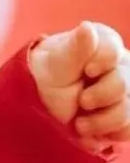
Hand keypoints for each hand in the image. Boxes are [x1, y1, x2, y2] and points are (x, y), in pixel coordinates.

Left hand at [28, 21, 129, 150]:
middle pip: (124, 84)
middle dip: (100, 96)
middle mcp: (120, 67)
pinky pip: (128, 129)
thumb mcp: (56, 64)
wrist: (42, 106)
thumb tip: (87, 28)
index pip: (114, 51)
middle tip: (81, 101)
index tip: (88, 71)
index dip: (102, 63)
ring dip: (102, 121)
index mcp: (103, 45)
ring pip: (128, 111)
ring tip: (79, 124)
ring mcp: (126, 93)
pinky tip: (89, 132)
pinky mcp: (125, 117)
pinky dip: (108, 134)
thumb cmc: (48, 78)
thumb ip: (75, 48)